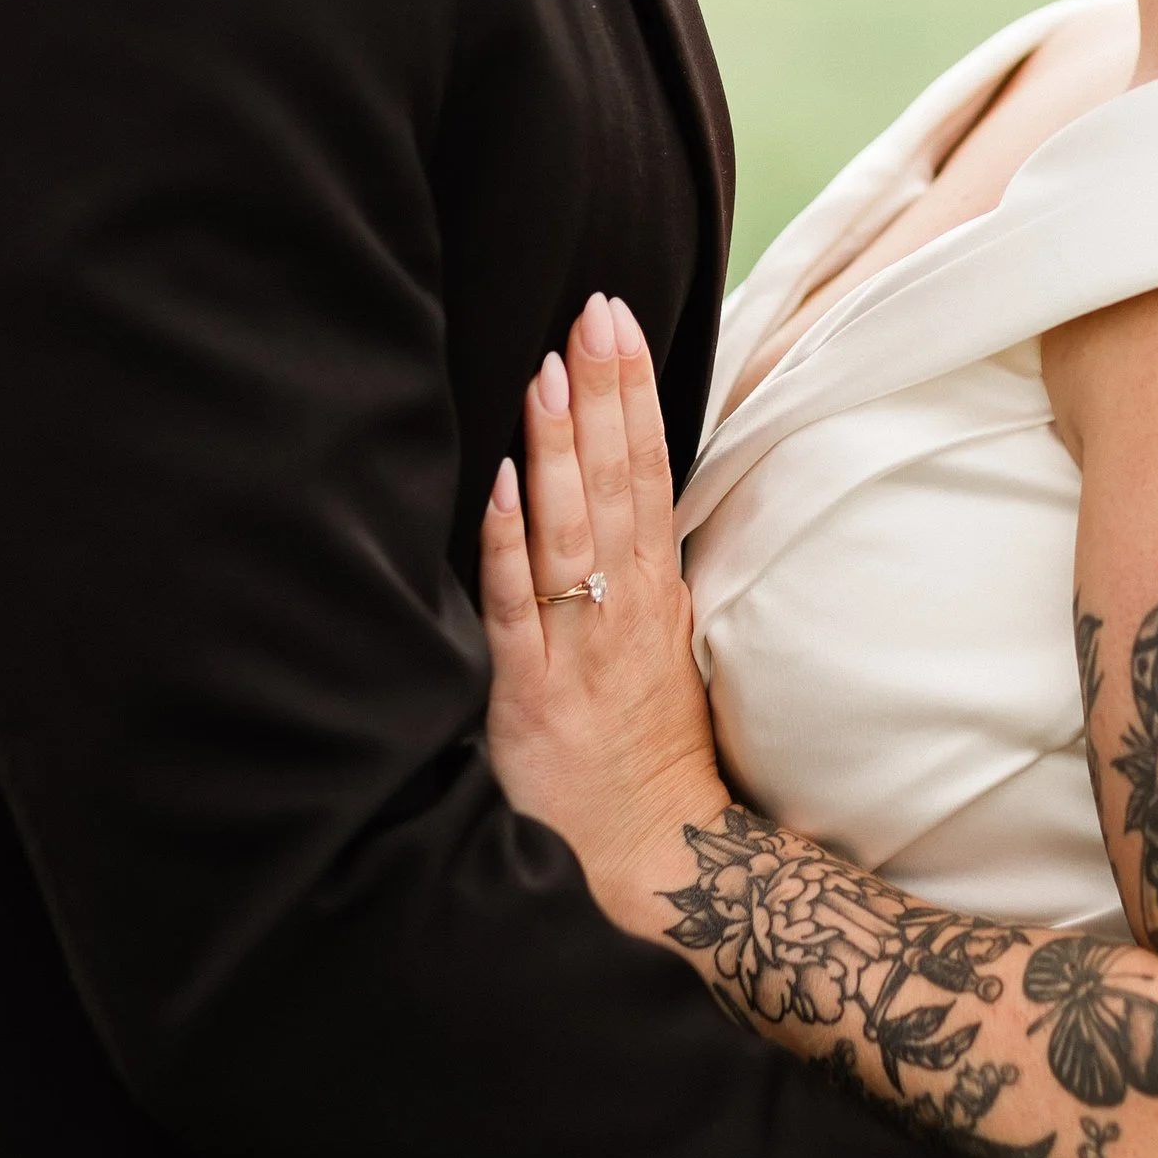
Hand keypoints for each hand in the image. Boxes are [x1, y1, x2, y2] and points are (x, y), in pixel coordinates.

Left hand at [480, 294, 727, 916]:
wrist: (649, 848)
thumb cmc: (644, 740)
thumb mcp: (658, 635)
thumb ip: (634, 560)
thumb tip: (612, 472)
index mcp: (655, 586)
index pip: (648, 468)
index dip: (633, 392)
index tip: (617, 320)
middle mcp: (624, 605)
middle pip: (616, 480)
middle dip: (603, 391)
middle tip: (591, 309)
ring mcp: (579, 646)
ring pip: (568, 529)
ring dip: (559, 447)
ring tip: (547, 370)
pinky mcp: (530, 692)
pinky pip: (515, 607)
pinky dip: (508, 543)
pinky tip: (499, 484)